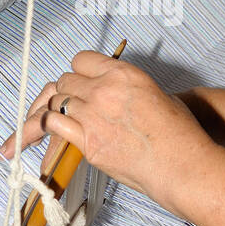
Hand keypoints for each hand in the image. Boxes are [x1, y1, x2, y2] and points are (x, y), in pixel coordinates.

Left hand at [0, 50, 215, 207]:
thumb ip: (126, 89)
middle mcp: (106, 89)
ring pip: (55, 102)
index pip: (81, 60)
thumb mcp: (154, 94)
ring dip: (50, 111)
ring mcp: (94, 115)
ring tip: (42, 123)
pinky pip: (53, 125)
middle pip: (65, 81)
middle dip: (62, 93)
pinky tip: (42, 136)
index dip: (76, 72)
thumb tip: (110, 94)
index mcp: (123, 73)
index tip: (75, 81)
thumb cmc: (178, 135)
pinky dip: (45, 128)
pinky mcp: (89, 141)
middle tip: (59, 105)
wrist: (182, 165)